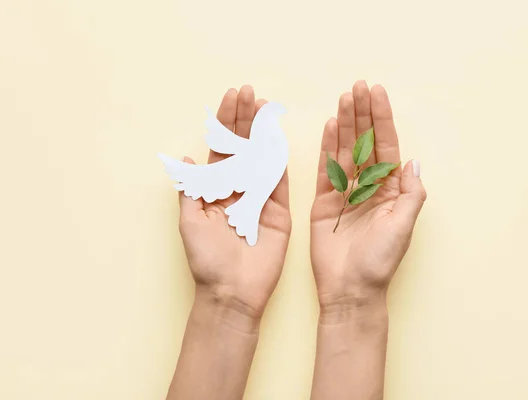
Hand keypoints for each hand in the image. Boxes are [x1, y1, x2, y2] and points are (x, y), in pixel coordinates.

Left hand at [179, 85, 290, 319]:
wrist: (233, 291)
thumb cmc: (207, 260)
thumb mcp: (190, 223)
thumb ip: (190, 190)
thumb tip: (187, 158)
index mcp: (215, 190)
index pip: (221, 149)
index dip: (226, 123)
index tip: (231, 98)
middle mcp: (238, 189)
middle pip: (243, 147)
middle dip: (246, 119)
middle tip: (250, 94)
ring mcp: (260, 198)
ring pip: (262, 157)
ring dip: (264, 132)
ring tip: (266, 108)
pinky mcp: (278, 210)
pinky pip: (279, 180)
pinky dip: (279, 158)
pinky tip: (279, 137)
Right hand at [311, 81, 425, 309]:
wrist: (350, 289)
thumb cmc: (380, 261)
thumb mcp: (403, 226)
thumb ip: (411, 192)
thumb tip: (413, 161)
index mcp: (391, 190)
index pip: (386, 146)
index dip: (382, 119)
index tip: (378, 94)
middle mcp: (368, 187)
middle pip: (365, 142)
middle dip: (362, 114)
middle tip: (358, 86)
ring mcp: (345, 193)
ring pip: (345, 150)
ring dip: (344, 124)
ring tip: (343, 98)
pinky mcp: (324, 202)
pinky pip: (325, 169)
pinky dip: (326, 147)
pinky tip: (328, 126)